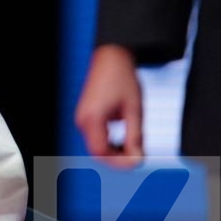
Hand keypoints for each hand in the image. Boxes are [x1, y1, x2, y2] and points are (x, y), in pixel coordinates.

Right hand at [74, 44, 144, 166]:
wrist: (111, 58)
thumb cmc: (122, 79)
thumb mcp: (134, 110)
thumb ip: (135, 137)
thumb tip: (138, 159)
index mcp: (92, 118)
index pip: (101, 152)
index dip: (119, 162)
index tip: (137, 162)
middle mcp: (82, 120)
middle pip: (97, 152)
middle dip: (117, 160)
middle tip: (137, 159)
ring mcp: (82, 118)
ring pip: (96, 146)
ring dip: (113, 153)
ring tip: (133, 150)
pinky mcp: (86, 116)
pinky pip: (95, 138)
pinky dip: (109, 144)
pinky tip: (123, 142)